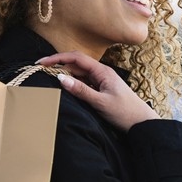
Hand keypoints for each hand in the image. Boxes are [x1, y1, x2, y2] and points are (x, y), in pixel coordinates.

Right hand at [36, 51, 159, 131]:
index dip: (57, 58)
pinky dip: (72, 83)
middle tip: (40, 69)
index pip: (76, 58)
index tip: (42, 62)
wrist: (142, 123)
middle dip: (58, 64)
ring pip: (78, 73)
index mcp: (102, 71)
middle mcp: (101, 73)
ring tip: (47, 78)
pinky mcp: (101, 89)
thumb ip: (80, 90)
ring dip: (64, 74)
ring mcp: (101, 81)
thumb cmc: (125, 112)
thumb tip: (60, 78)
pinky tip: (64, 87)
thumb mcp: (100, 102)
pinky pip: (83, 82)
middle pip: (75, 64)